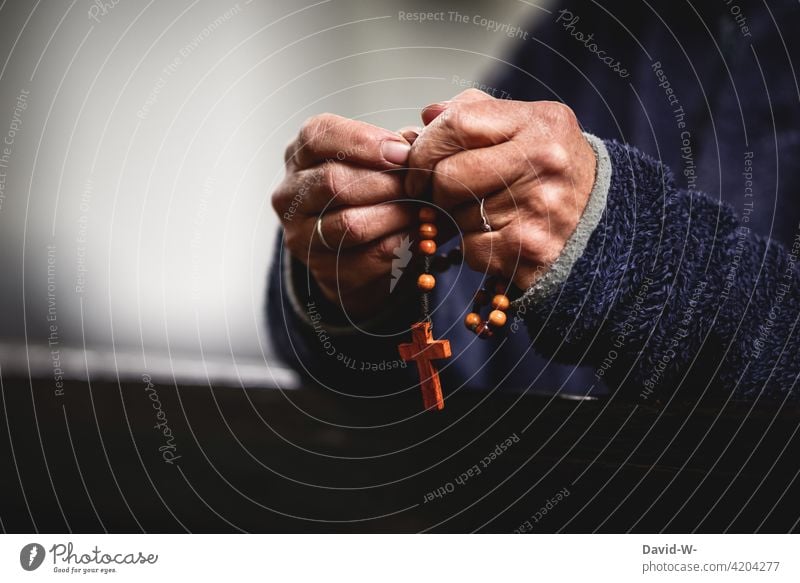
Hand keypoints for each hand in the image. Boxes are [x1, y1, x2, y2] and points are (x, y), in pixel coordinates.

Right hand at [271, 114, 415, 319]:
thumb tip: (416, 140)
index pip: (319, 136)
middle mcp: (290, 195)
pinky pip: (368, 257)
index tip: (403, 152)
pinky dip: (401, 244)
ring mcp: (302, 237)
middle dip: (385, 183)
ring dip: (396, 215)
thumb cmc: (367, 190)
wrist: (354, 250)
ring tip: (422, 210)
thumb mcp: (373, 158)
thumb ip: (394, 145)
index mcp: (300, 155)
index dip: (364, 141)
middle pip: (333, 182)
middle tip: (419, 185)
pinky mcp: (324, 271)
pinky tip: (419, 234)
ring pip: (350, 223)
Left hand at [406, 89, 596, 291]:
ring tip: (490, 213)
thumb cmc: (552, 171)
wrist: (605, 223)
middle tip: (449, 193)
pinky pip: (469, 248)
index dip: (425, 147)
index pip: (457, 123)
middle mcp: (543, 161)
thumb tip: (427, 114)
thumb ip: (476, 113)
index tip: (419, 164)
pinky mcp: (529, 250)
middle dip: (437, 188)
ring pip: (456, 216)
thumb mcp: (527, 127)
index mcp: (539, 122)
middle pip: (448, 176)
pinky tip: (500, 237)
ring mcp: (537, 208)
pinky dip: (474, 247)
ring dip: (458, 219)